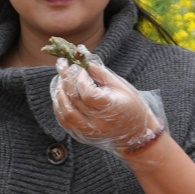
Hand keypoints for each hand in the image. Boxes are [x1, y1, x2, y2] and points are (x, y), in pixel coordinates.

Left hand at [50, 57, 167, 152]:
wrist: (135, 132)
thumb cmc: (131, 105)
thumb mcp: (120, 85)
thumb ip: (100, 72)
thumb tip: (83, 58)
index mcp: (111, 108)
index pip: (88, 94)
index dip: (80, 78)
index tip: (79, 67)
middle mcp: (99, 122)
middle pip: (75, 100)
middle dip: (66, 79)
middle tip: (62, 64)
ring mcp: (89, 131)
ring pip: (66, 111)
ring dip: (59, 93)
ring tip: (60, 78)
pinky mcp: (82, 135)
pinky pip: (65, 121)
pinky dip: (59, 106)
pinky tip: (60, 94)